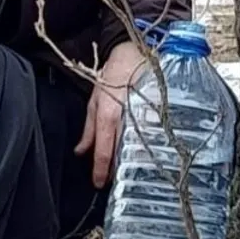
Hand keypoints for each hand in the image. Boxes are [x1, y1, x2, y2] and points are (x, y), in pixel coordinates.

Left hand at [75, 41, 147, 188]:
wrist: (137, 54)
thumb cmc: (113, 76)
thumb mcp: (95, 100)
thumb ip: (88, 129)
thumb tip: (80, 151)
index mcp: (109, 116)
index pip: (103, 152)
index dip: (100, 172)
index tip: (98, 184)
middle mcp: (127, 120)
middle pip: (122, 155)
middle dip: (117, 171)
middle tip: (114, 181)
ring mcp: (145, 118)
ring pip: (138, 149)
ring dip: (133, 162)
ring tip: (131, 171)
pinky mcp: (159, 115)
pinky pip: (152, 138)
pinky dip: (148, 148)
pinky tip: (148, 154)